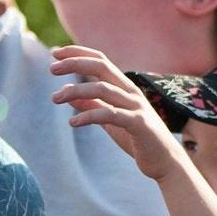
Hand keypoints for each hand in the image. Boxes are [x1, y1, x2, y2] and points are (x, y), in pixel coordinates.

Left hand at [48, 45, 181, 180]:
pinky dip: (88, 116)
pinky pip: (110, 115)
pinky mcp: (138, 124)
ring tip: (55, 99)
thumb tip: (65, 90)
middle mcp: (131, 93)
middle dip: (75, 63)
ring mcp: (137, 107)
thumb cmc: (137, 139)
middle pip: (102, 67)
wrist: (165, 161)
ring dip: (76, 91)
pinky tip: (72, 122)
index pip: (101, 61)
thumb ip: (90, 104)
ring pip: (103, 89)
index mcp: (124, 88)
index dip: (78, 53)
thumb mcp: (109, 119)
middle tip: (51, 68)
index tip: (55, 54)